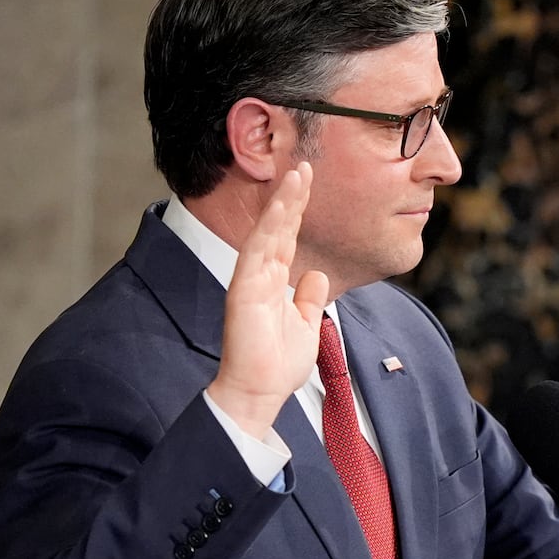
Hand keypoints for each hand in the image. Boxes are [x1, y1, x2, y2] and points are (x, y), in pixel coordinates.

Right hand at [207, 163, 329, 437]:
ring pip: (267, 232)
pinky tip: (283, 205)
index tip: (310, 182)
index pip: (287, 237)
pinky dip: (270, 226)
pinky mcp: (243, 289)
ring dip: (282, 203)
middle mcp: (260, 275)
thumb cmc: (278, 364)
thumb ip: (309, 298)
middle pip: (277, 228)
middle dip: (291, 197)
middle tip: (306, 166)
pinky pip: (257, 251)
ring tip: (298, 175)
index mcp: (274, 281)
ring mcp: (250, 280)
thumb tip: (315, 275)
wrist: (259, 392)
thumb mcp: (305, 325)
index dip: (298, 210)